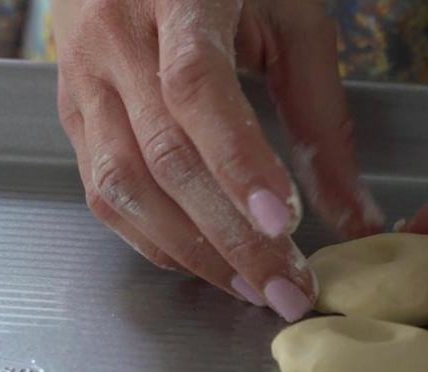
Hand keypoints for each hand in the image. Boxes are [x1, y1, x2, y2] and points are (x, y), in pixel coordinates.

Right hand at [52, 0, 382, 321]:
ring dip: (192, 250)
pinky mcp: (73, 111)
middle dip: (230, 238)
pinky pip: (102, 189)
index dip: (239, 163)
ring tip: (251, 287)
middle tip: (286, 289)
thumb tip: (354, 215)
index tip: (285, 226)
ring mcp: (82, 79)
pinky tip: (200, 260)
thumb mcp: (293, 25)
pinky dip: (153, 236)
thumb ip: (323, 118)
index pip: (197, 90)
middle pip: (163, 157)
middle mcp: (114, 39)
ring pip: (122, 185)